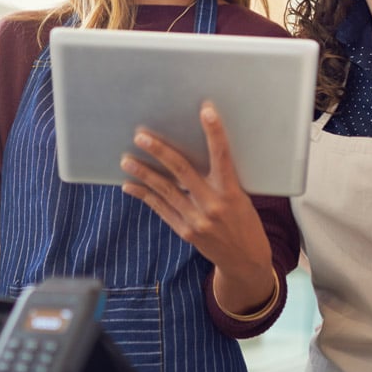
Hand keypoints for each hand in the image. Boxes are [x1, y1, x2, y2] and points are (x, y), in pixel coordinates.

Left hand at [120, 101, 275, 313]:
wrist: (245, 260)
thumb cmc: (245, 222)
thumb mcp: (242, 198)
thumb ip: (222, 179)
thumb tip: (199, 152)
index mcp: (231, 192)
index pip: (222, 156)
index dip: (214, 132)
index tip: (206, 110)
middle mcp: (212, 205)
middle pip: (182, 171)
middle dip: (159, 152)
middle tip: (141, 137)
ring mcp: (196, 220)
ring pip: (164, 190)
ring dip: (143, 173)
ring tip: (126, 160)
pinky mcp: (185, 231)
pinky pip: (161, 209)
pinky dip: (145, 196)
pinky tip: (130, 186)